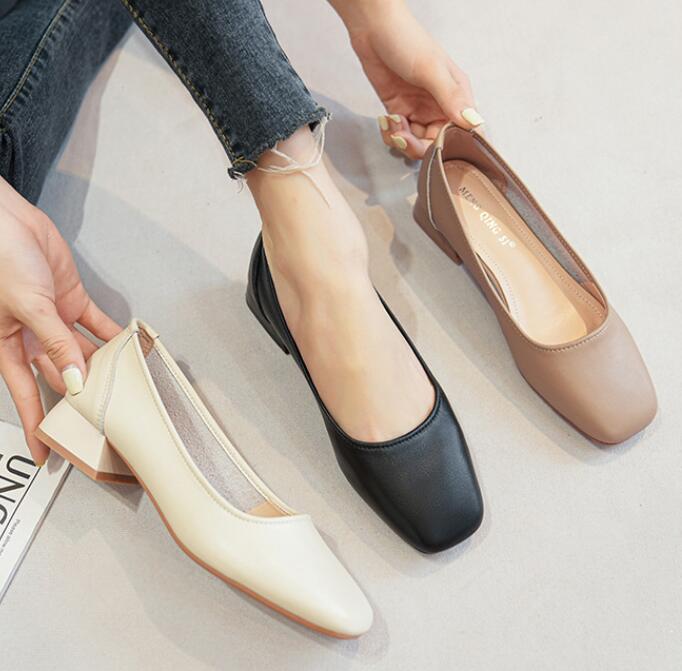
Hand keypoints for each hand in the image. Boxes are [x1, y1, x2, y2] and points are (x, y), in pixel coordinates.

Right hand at [0, 177, 120, 464]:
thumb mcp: (28, 306)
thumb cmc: (0, 260)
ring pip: (82, 351)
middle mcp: (32, 337)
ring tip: (126, 384)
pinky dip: (112, 334)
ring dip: (102, 365)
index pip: (25, 393)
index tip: (46, 454)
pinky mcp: (71, 299)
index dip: (37, 422)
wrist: (6, 219)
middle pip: (60, 374)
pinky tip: (128, 347)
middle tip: (107, 414)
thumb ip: (54, 343)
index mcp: (8, 344)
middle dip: (81, 394)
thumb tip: (75, 380)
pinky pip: (95, 323)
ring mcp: (54, 319)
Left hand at [332, 0, 482, 158]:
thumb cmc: (406, 40)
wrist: (374, 28)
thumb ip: (452, 98)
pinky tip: (385, 120)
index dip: (446, 144)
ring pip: (415, 143)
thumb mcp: (431, 70)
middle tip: (403, 136)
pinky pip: (399, 135)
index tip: (430, 143)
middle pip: (435, 144)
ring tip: (392, 123)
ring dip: (401, 140)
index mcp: (456, 96)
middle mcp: (439, 106)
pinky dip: (391, 134)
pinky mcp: (400, 111)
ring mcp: (418, 110)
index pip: (460, 133)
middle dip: (417, 146)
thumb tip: (474, 122)